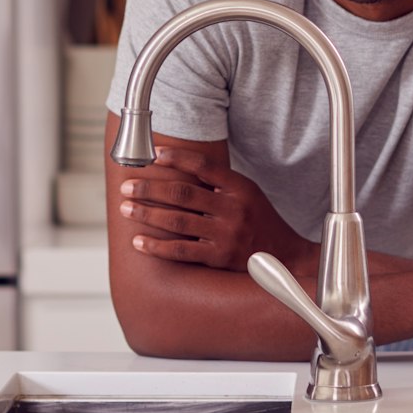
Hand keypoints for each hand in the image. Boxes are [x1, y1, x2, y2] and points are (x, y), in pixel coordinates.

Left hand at [117, 146, 314, 272]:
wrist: (285, 259)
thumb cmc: (260, 222)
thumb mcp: (248, 194)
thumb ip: (219, 183)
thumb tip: (178, 168)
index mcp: (239, 188)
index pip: (203, 165)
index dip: (176, 157)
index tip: (153, 154)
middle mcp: (233, 209)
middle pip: (183, 193)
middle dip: (150, 188)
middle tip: (127, 186)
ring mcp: (226, 235)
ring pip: (177, 221)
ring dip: (147, 214)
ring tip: (126, 209)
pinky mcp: (219, 259)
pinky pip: (182, 251)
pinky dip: (157, 246)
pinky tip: (139, 242)